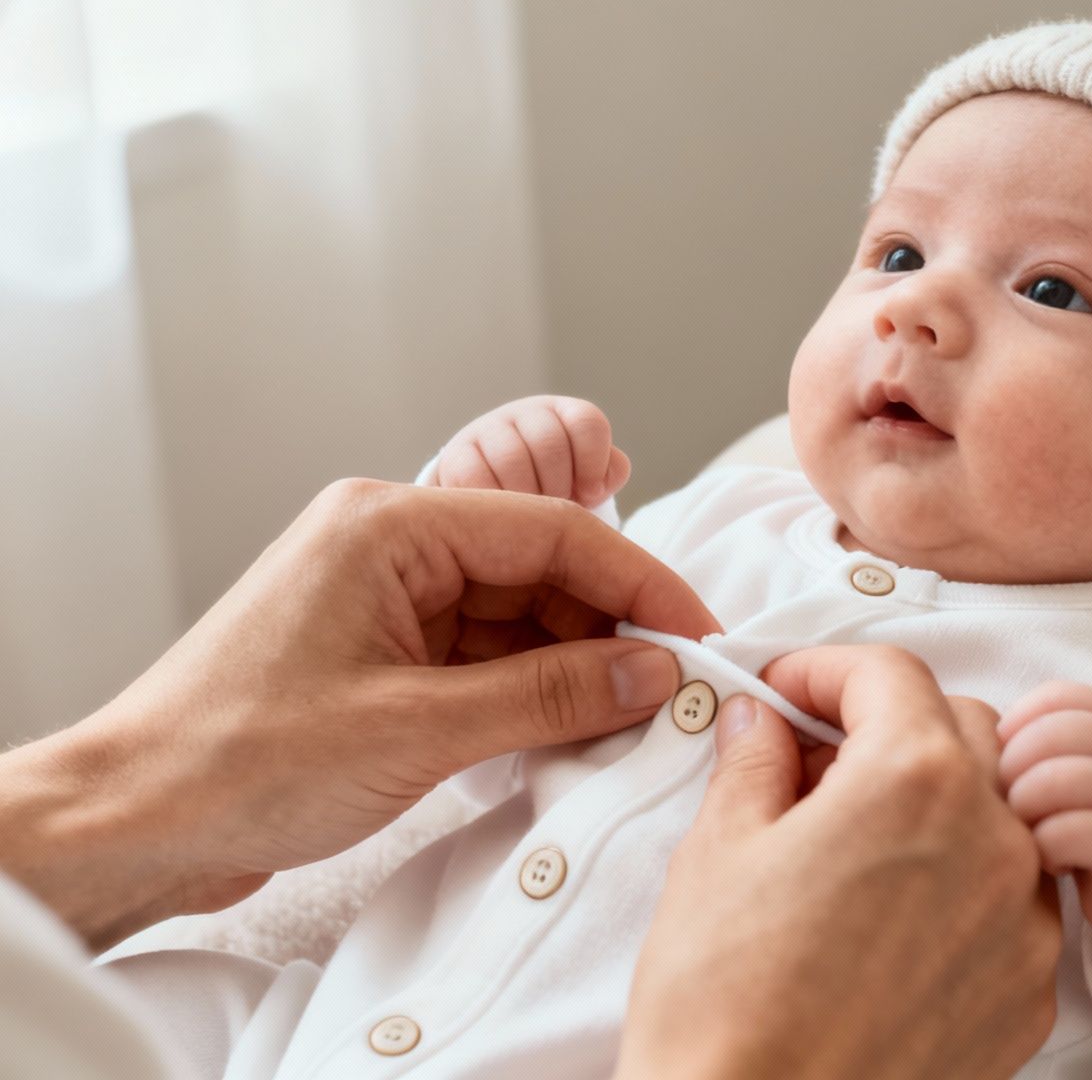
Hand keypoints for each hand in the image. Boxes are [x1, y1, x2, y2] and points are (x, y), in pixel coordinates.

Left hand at [0, 479, 717, 949]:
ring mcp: (384, 599)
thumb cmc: (240, 761)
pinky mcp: (380, 653)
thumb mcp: (417, 730)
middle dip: (612, 626)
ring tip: (632, 716)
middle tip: (678, 686)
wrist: (132, 822)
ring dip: (576, 663)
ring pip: (519, 614)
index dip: (643, 585)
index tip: (703, 637)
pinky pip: (484, 654)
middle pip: (541, 568)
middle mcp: (390, 544)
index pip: (554, 533)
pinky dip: (532, 689)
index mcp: (390, 526)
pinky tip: (572, 725)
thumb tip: (652, 671)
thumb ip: (548, 695)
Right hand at [432, 395, 629, 507]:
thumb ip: (606, 474)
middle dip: (558, 487)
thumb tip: (600, 482)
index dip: (593, 463)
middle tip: (553, 509)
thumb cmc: (550, 490)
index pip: (587, 422)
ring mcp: (486, 432)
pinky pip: (476, 478)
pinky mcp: (454, 456)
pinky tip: (502, 521)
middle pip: (549, 443)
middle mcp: (522, 415)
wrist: (490, 502)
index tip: (590, 494)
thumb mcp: (584, 479)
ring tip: (530, 521)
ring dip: (527, 498)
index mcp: (561, 415)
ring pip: (512, 459)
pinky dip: (495, 506)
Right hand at [618, 647, 1060, 1079]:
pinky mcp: (1029, 993)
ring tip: (860, 842)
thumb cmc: (722, 1001)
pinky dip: (965, 889)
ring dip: (941, 804)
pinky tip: (896, 919)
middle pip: (964, 730)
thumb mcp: (718, 852)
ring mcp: (1022, 921)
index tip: (788, 691)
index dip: (827, 671)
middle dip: (891, 728)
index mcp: (913, 780)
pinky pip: (1012, 905)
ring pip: (1002, 816)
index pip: (889, 676)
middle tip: (816, 761)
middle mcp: (993, 838)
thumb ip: (755, 763)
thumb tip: (763, 723)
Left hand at [997, 681, 1091, 1010]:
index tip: (1007, 760)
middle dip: (1011, 770)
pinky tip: (1055, 861)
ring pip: (1047, 781)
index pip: (1057, 697)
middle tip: (1011, 803)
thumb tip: (978, 735)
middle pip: (1045, 735)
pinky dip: (1043, 850)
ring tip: (1031, 830)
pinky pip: (1059, 834)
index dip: (1017, 724)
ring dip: (1023, 810)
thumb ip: (1057, 742)